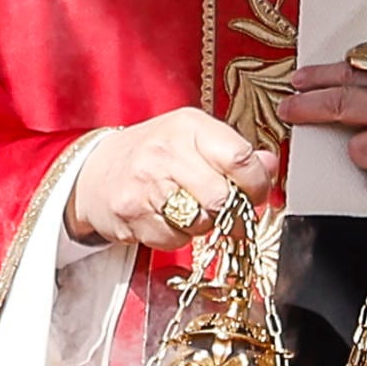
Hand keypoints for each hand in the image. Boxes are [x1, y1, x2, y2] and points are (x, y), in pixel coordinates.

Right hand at [65, 108, 277, 249]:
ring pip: (198, 222)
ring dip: (206, 224)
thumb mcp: (195, 136)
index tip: (257, 191)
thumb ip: (234, 151)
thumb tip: (269, 166)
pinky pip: (172, 239)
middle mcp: (165, 153)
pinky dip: (179, 236)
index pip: (238, 158)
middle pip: (220, 197)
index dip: (257, 182)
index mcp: (189, 127)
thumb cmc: (155, 151)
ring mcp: (145, 185)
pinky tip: (171, 219)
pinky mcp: (130, 215)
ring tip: (197, 210)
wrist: (96, 170)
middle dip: (232, 209)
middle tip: (229, 208)